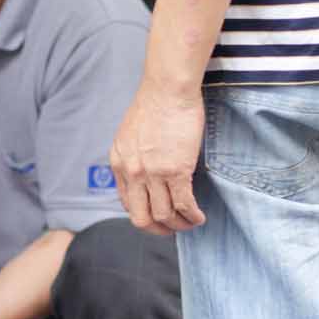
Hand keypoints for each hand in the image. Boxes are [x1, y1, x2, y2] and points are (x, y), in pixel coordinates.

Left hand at [109, 83, 206, 234]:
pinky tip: (199, 216)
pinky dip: (193, 216)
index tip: (158, 217)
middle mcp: (132, 172)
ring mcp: (153, 173)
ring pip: (164, 215)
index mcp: (119, 163)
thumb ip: (132, 157)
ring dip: (180, 225)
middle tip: (173, 229)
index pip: (126, 203)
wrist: (168, 89)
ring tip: (191, 222)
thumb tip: (143, 175)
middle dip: (159, 229)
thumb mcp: (130, 134)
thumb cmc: (154, 105)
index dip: (144, 216)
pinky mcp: (176, 170)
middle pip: (141, 218)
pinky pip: (184, 205)